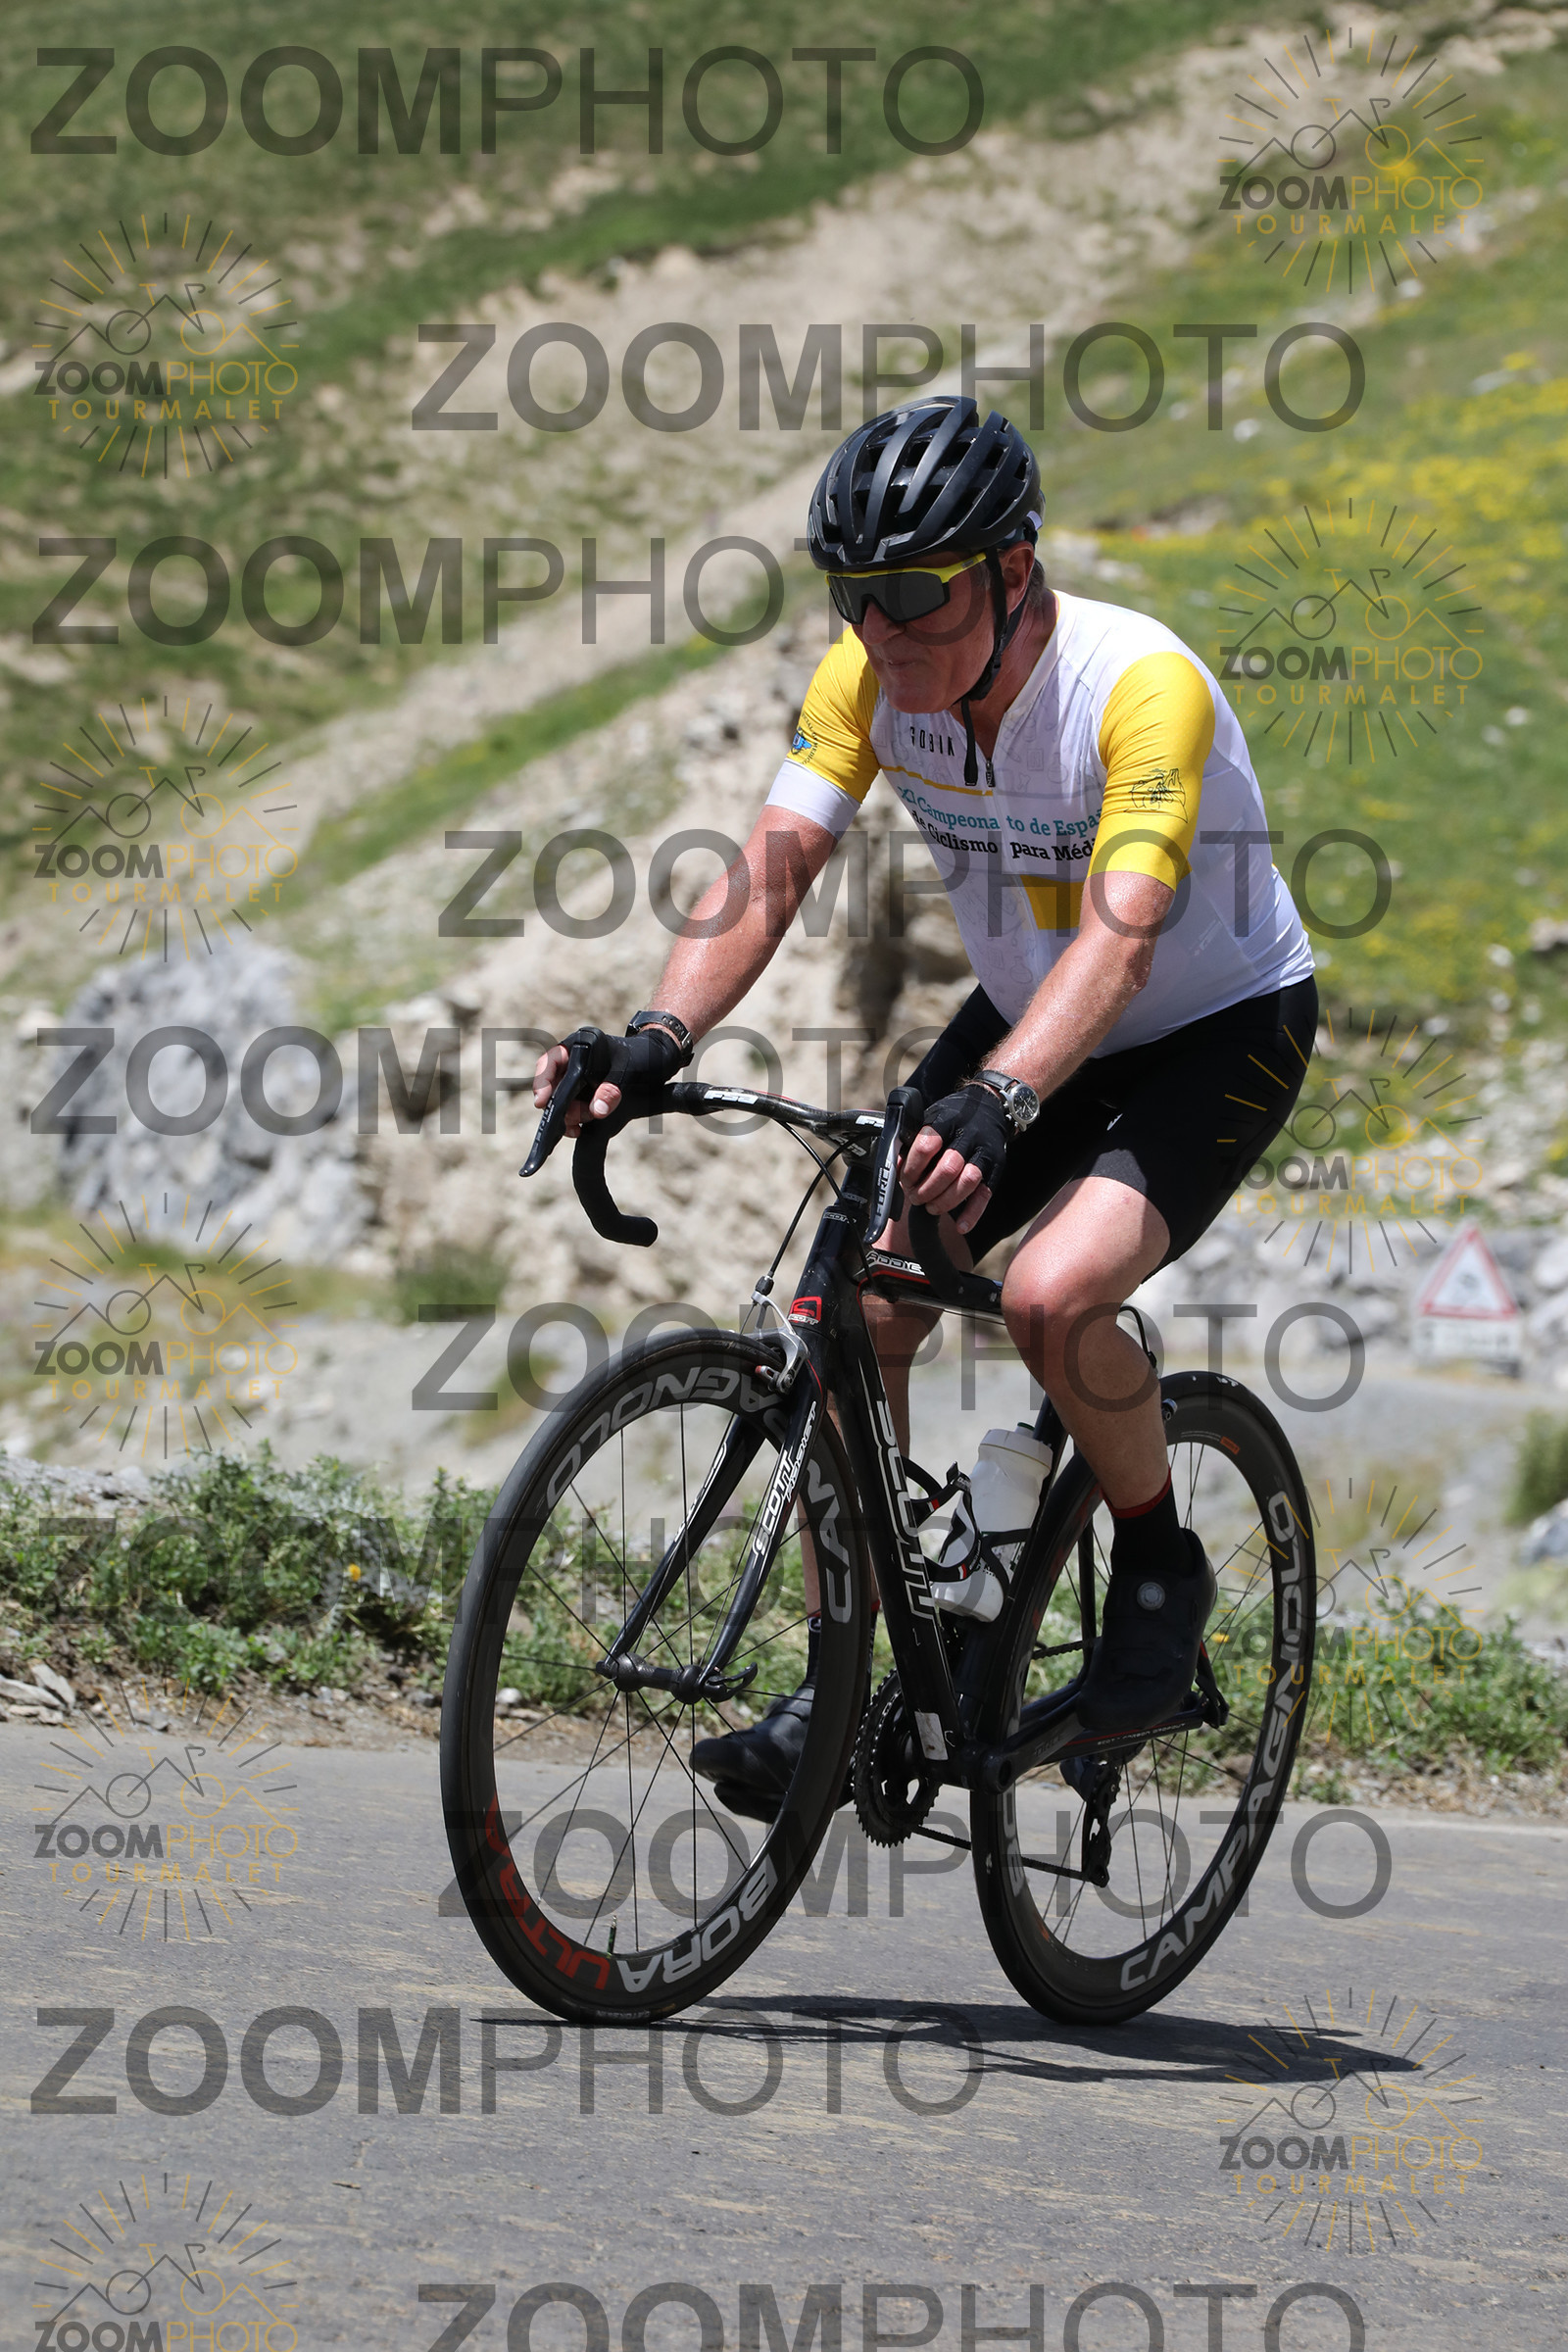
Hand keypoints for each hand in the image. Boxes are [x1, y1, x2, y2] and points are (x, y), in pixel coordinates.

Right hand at [532, 1025, 686, 1134]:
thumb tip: (597, 1111)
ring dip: (568, 1115)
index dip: (543, 1081)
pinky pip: (571, 1108)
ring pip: (561, 1100)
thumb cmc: (643, 1057)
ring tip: (581, 1125)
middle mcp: (574, 1060)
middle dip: (559, 1106)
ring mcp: (577, 1077)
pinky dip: (573, 1120)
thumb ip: (612, 1089)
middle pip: (552, 1085)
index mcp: (580, 1045)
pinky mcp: (584, 1092)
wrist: (658, 1061)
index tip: (542, 1102)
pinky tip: (579, 1129)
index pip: (551, 1061)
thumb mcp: (628, 1071)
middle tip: (573, 1120)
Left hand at [899, 1083, 1010, 1234]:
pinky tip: (961, 1225)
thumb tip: (896, 1166)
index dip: (912, 1168)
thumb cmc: (953, 1117)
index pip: (927, 1145)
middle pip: (947, 1168)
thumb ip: (914, 1140)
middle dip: (927, 1189)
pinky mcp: (996, 1168)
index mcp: (946, 1121)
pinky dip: (973, 1213)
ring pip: (967, 1182)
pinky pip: (985, 1194)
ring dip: (946, 1201)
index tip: (906, 1179)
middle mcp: (968, 1135)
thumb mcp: (931, 1117)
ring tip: (932, 1207)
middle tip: (916, 1197)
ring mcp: (984, 1152)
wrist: (989, 1106)